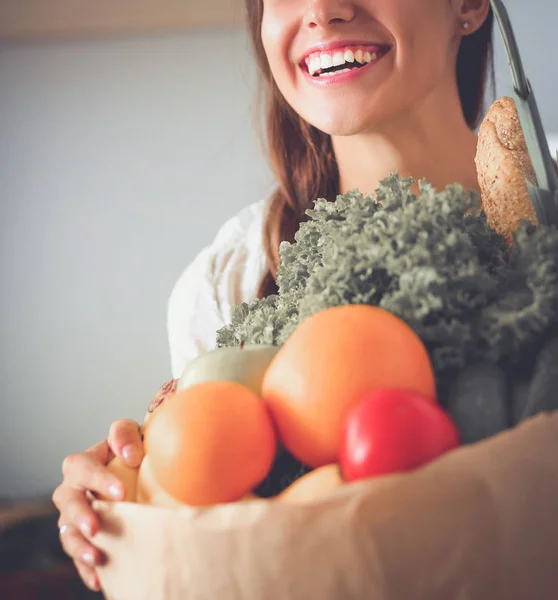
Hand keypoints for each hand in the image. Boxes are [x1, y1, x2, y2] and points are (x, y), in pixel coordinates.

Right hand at [52, 419, 143, 591]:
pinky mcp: (83, 537)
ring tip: (96, 557)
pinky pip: (78, 554)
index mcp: (85, 461)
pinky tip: (98, 579)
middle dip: (79, 515)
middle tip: (95, 527)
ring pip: (67, 530)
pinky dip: (86, 568)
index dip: (97, 479)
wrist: (144, 474)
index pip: (82, 466)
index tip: (120, 492)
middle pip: (66, 500)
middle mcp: (74, 488)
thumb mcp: (134, 435)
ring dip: (79, 545)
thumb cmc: (136, 450)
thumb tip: (130, 455)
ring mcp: (75, 515)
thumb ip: (126, 435)